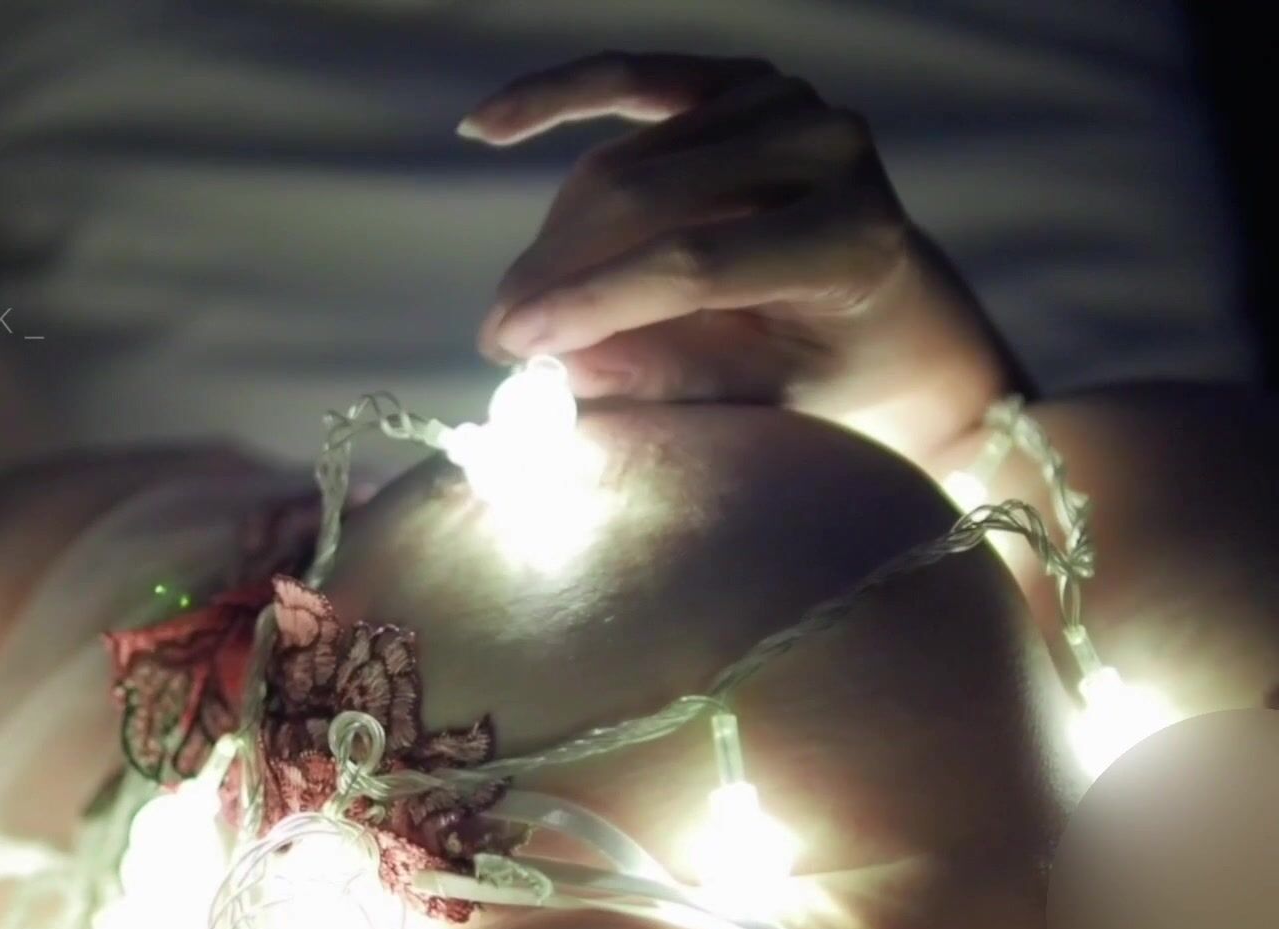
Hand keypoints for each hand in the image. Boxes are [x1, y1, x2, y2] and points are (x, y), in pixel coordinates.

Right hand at [465, 53, 1012, 461]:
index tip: (512, 348)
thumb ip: (666, 381)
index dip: (592, 302)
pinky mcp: (741, 82)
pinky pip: (626, 80)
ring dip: (556, 239)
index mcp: (851, 236)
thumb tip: (557, 369)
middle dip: (556, 272)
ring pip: (621, 163)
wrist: (893, 320)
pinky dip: (549, 99)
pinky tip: (481, 127)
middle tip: (497, 339)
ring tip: (521, 306)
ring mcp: (785, 104)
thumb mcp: (759, 402)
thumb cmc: (824, 374)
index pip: (694, 261)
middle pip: (646, 198)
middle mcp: (827, 149)